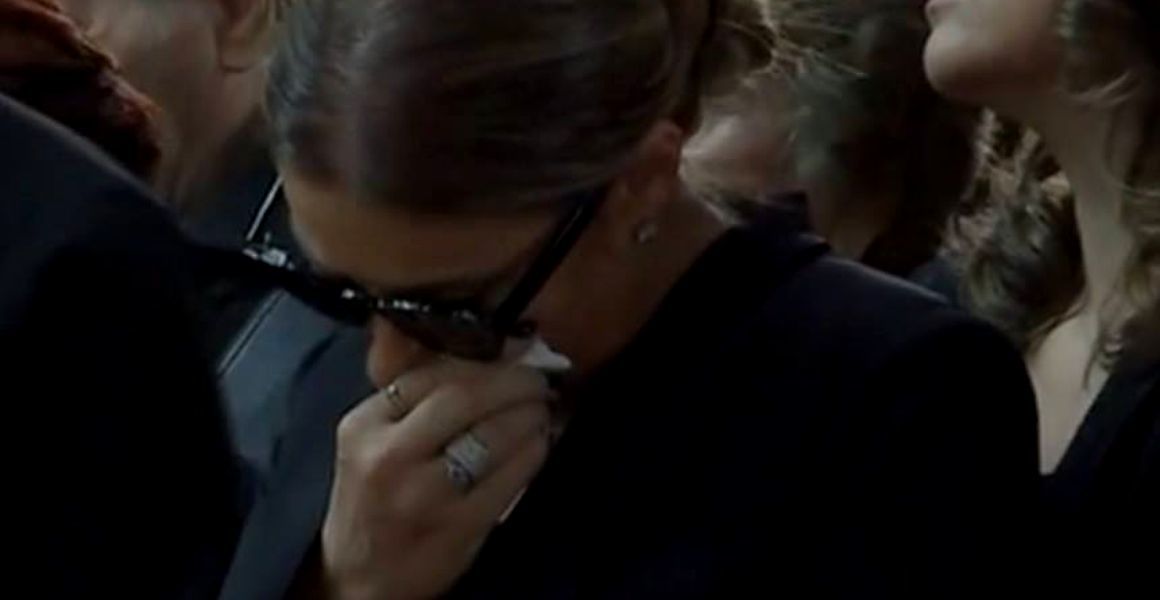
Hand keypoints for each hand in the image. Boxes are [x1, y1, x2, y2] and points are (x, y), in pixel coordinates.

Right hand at [321, 360, 552, 599]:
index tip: (514, 349)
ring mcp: (425, 493)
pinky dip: (535, 451)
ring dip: (531, 414)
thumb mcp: (371, 439)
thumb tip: (464, 341)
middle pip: (466, 396)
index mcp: (364, 424)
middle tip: (538, 378)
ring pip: (494, 434)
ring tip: (541, 409)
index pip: (431, 372)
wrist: (360, 578)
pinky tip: (539, 443)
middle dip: (514, 380)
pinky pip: (512, 475)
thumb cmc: (372, 497)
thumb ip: (409, 392)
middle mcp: (389, 455)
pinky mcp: (459, 525)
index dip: (483, 356)